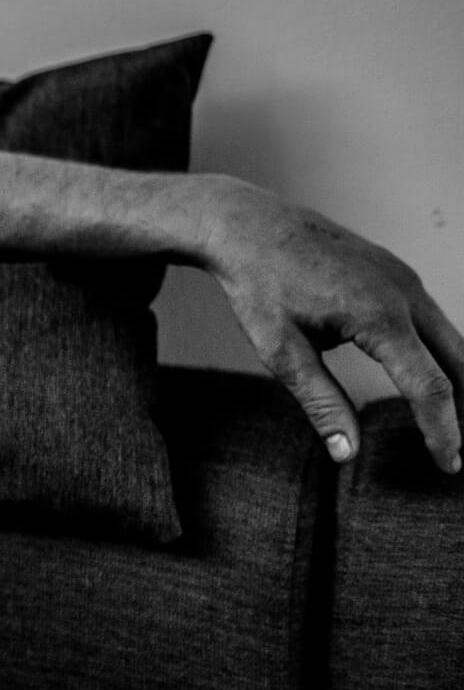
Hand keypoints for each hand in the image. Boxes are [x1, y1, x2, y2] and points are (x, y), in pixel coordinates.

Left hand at [204, 178, 463, 471]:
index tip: (449, 465)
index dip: (443, 431)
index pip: (430, 387)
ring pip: (450, 338)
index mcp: (380, 317)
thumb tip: (347, 454)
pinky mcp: (396, 272)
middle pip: (457, 362)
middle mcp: (404, 294)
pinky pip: (431, 318)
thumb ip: (321, 403)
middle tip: (455, 453)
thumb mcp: (281, 352)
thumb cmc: (259, 286)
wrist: (247, 225)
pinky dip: (438, 352)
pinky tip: (424, 374)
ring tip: (447, 421)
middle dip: (461, 410)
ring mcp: (404, 278)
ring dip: (453, 379)